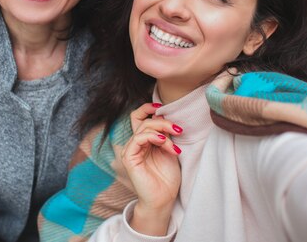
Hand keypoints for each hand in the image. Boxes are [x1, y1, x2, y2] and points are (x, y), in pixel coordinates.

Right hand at [122, 103, 182, 235]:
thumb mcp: (169, 149)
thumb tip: (164, 115)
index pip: (140, 117)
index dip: (148, 108)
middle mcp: (135, 144)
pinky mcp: (129, 158)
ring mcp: (131, 150)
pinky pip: (138, 139)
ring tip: (174, 142)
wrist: (164, 198)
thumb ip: (164, 134)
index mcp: (144, 141)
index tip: (163, 108)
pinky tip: (164, 142)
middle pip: (142, 120)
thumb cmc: (167, 177)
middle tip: (177, 129)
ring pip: (143, 128)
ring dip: (162, 130)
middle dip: (162, 120)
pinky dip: (152, 137)